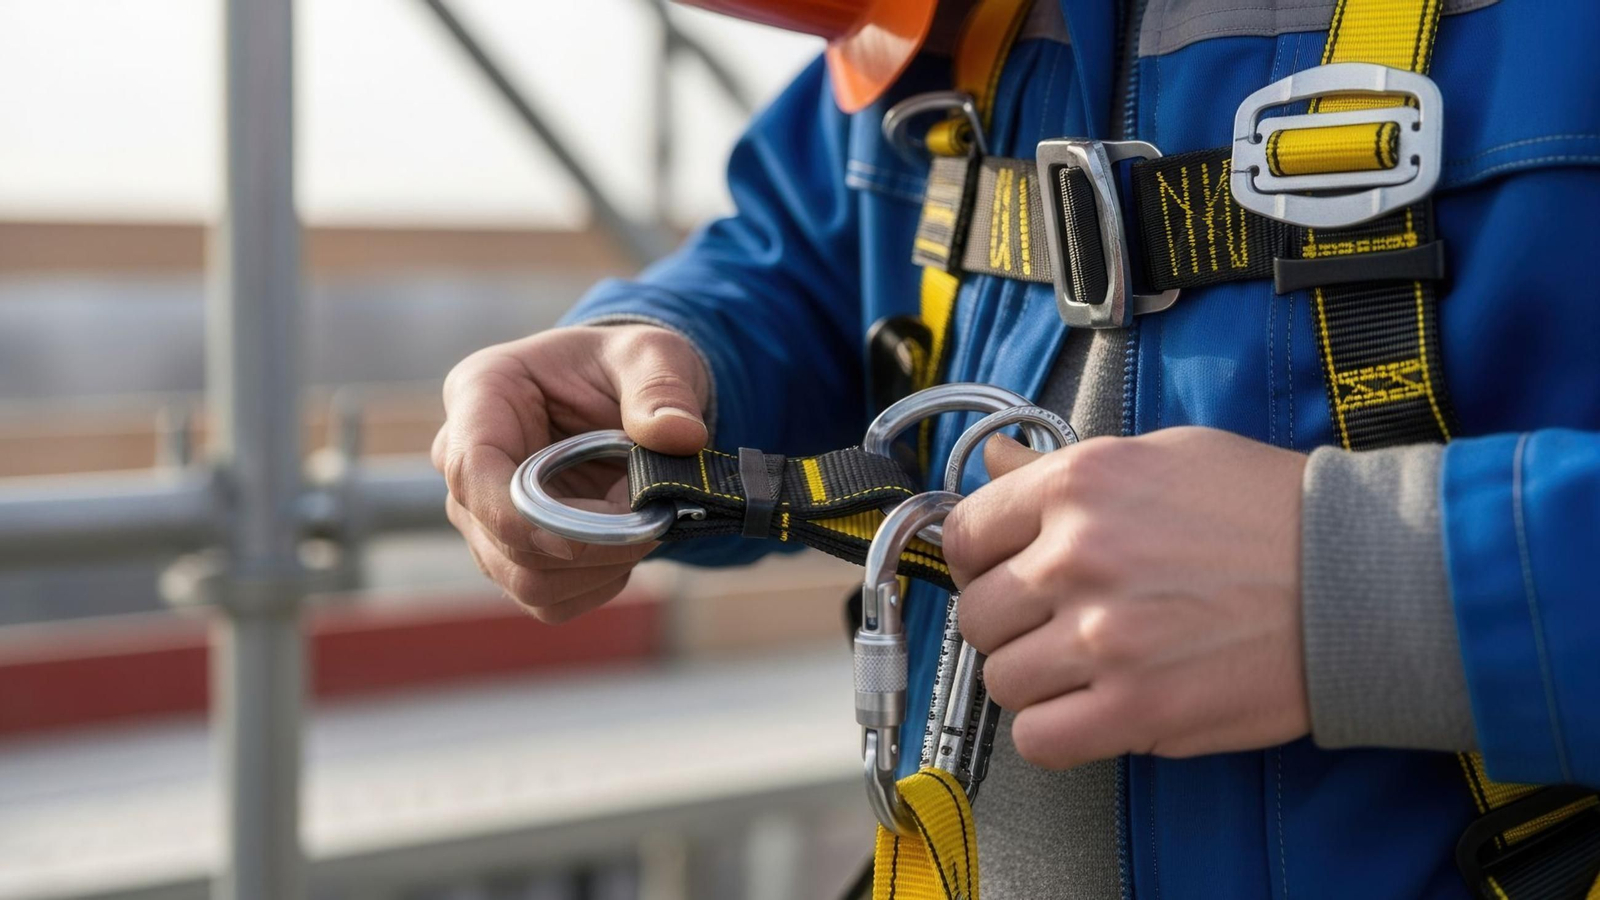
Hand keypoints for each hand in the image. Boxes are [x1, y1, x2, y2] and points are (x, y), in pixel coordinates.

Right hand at [432, 325, 709, 621]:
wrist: (625, 398)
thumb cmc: (624, 366)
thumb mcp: (652, 354)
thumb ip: (661, 387)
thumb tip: (680, 435)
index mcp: (481, 395)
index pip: (471, 470)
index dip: (522, 515)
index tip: (591, 532)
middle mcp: (465, 462)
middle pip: (501, 538)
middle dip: (590, 541)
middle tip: (654, 513)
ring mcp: (483, 517)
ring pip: (524, 578)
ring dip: (600, 565)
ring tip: (644, 519)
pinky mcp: (511, 556)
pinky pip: (548, 600)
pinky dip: (599, 584)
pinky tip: (627, 544)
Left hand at [942, 427, 1309, 768]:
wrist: (1361, 578)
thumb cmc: (1268, 512)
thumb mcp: (1160, 455)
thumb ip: (1062, 469)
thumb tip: (991, 460)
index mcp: (1078, 484)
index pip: (964, 535)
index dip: (978, 562)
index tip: (1002, 575)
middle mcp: (1076, 557)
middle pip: (978, 614)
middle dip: (1010, 624)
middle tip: (1058, 624)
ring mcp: (1102, 637)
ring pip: (1003, 680)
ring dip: (1036, 681)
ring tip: (1089, 666)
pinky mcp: (1135, 707)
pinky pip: (1039, 739)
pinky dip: (1056, 733)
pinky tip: (1093, 711)